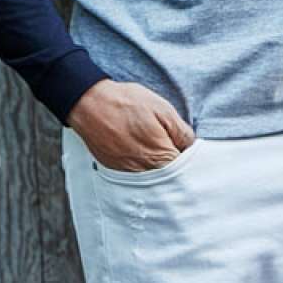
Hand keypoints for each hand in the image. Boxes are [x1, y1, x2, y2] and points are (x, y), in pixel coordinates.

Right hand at [65, 78, 196, 171]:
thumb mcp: (162, 109)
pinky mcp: (115, 169)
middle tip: (170, 145)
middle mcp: (144, 171)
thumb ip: (181, 132)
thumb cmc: (126, 103)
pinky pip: (134, 174)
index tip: (185, 148)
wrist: (90, 104)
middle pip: (169, 178)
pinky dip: (140, 166)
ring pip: (152, 178)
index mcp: (160, 156)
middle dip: (174, 165)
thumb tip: (192, 146)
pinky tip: (137, 148)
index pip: (185, 171)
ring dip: (157, 167)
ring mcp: (127, 172)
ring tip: (151, 144)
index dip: (188, 158)